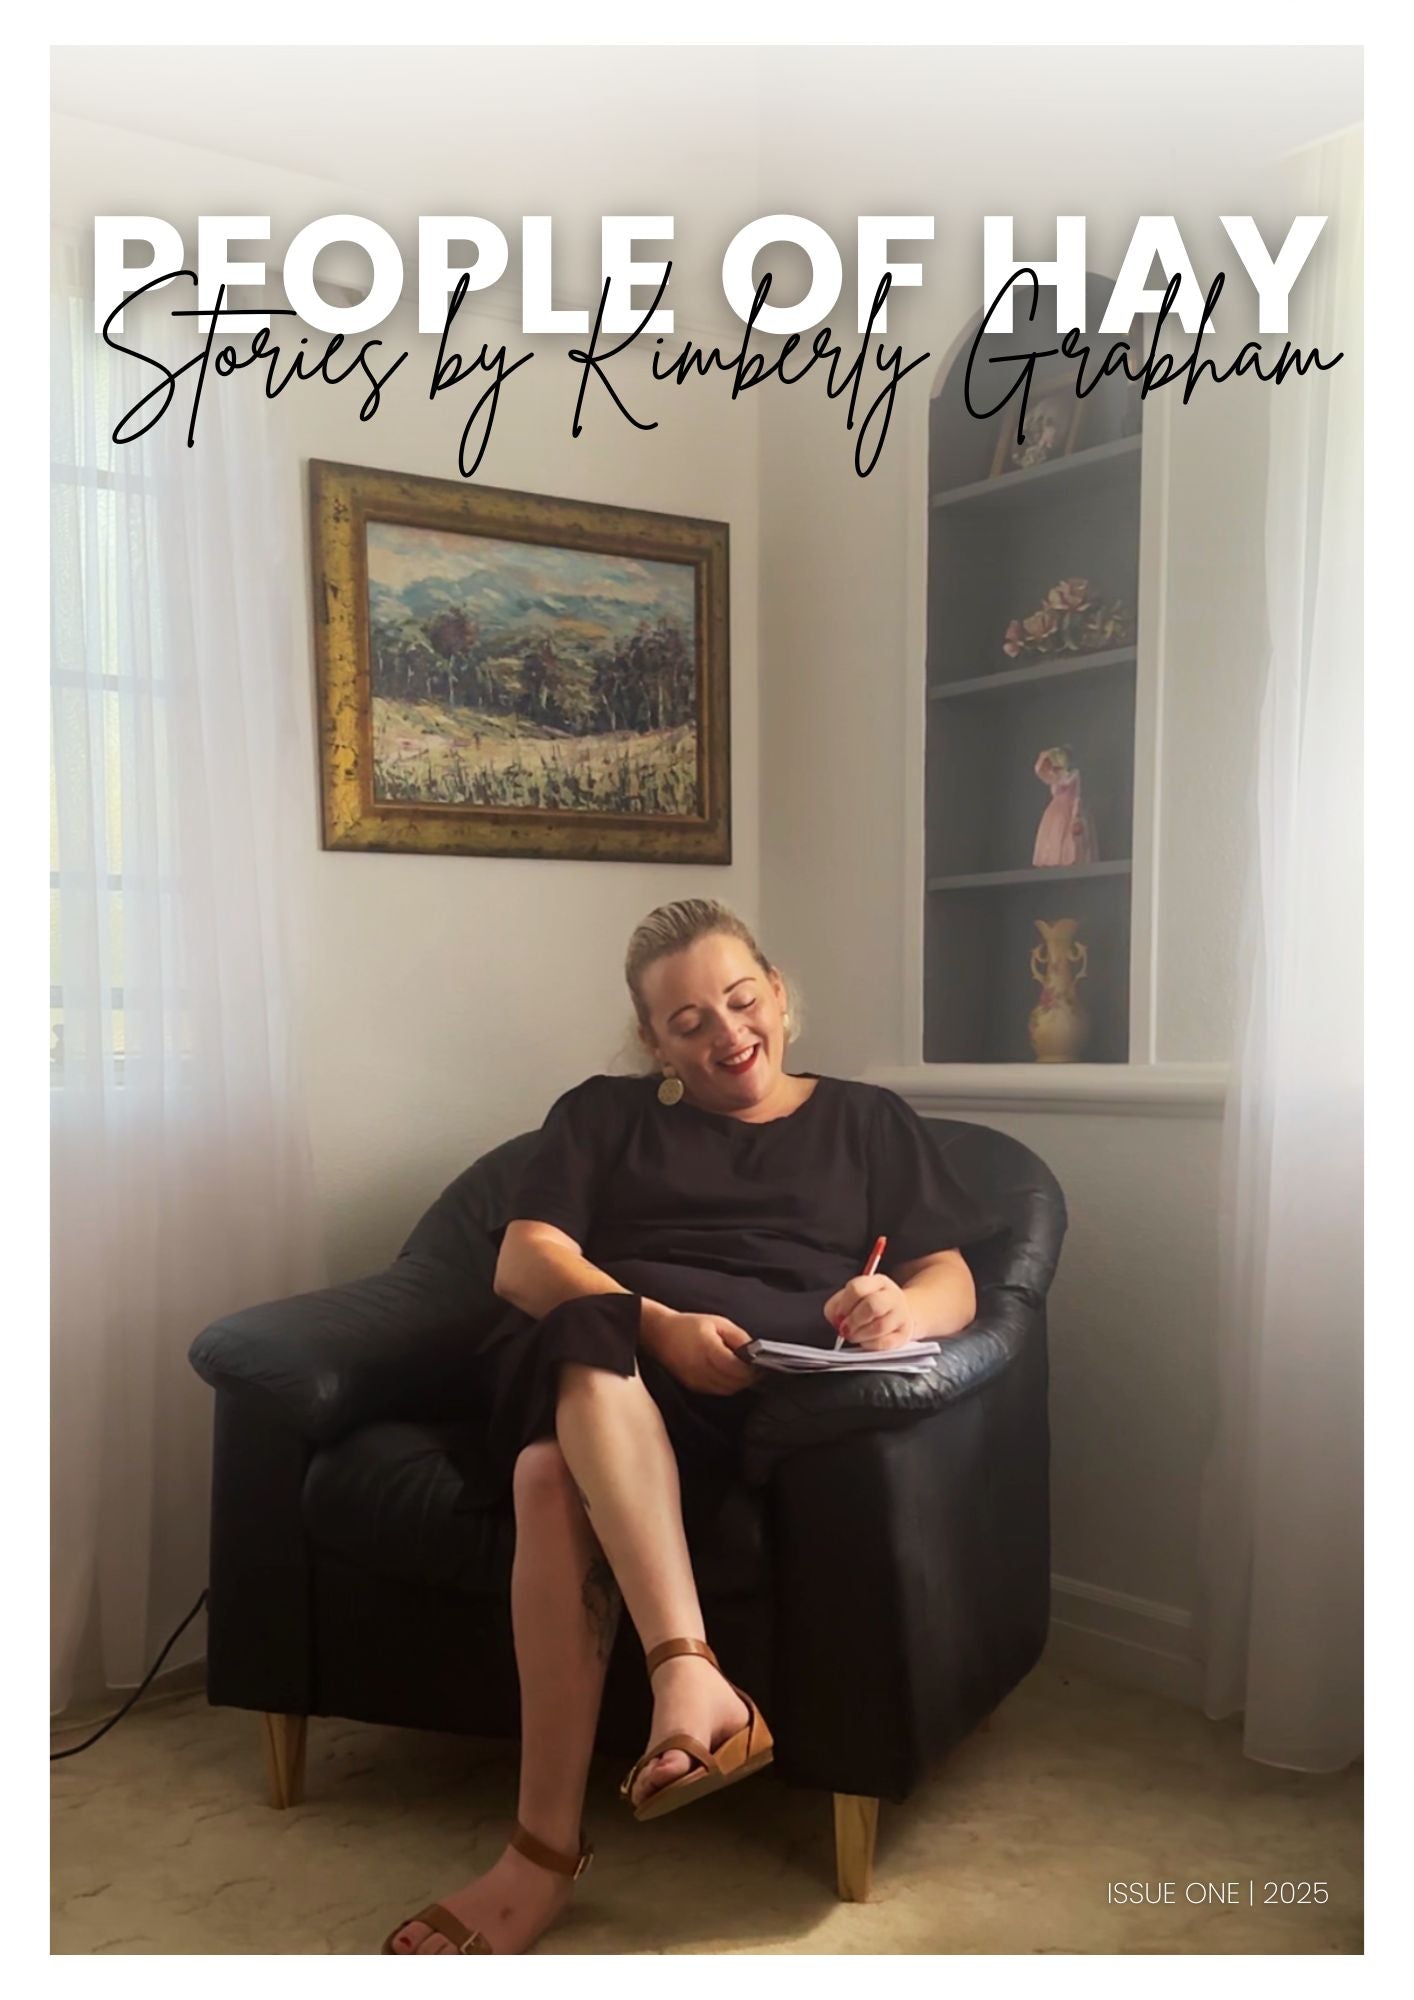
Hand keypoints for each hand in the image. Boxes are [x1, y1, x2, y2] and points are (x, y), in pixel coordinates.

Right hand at [640, 1306, 755, 1394]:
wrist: (660, 1334)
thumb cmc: (689, 1325)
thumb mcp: (718, 1323)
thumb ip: (739, 1337)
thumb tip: (755, 1353)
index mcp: (708, 1349)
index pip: (736, 1367)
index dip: (752, 1369)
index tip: (762, 1364)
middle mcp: (701, 1368)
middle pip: (734, 1382)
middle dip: (748, 1378)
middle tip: (758, 1370)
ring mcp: (695, 1380)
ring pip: (727, 1390)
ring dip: (739, 1383)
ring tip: (746, 1372)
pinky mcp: (693, 1386)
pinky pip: (716, 1391)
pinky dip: (727, 1386)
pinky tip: (730, 1376)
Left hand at [823, 1275, 919, 1350]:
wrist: (898, 1315)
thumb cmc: (870, 1306)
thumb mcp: (852, 1298)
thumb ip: (837, 1306)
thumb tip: (836, 1319)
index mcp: (878, 1282)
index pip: (857, 1288)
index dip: (844, 1305)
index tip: (838, 1316)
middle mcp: (892, 1295)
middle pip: (872, 1306)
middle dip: (853, 1321)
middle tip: (844, 1329)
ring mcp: (902, 1314)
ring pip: (879, 1326)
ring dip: (860, 1334)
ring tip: (853, 1335)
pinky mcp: (904, 1334)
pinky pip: (885, 1343)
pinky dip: (869, 1344)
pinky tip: (865, 1341)